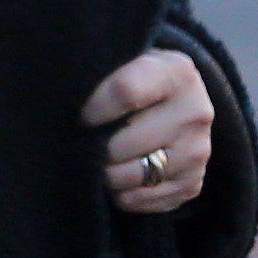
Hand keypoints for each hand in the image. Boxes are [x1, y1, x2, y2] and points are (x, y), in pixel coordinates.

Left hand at [81, 49, 211, 214]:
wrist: (181, 98)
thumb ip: (104, 70)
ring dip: (105, 173)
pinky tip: (114, 175)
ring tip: (93, 158)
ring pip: (133, 176)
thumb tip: (60, 94)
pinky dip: (121, 193)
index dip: (92, 108)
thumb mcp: (128, 58)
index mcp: (177, 72)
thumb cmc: (138, 74)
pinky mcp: (192, 184)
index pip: (125, 92)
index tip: (76, 115)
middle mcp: (195, 113)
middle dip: (95, 146)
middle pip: (124, 143)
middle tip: (78, 141)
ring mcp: (197, 152)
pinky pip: (143, 200)